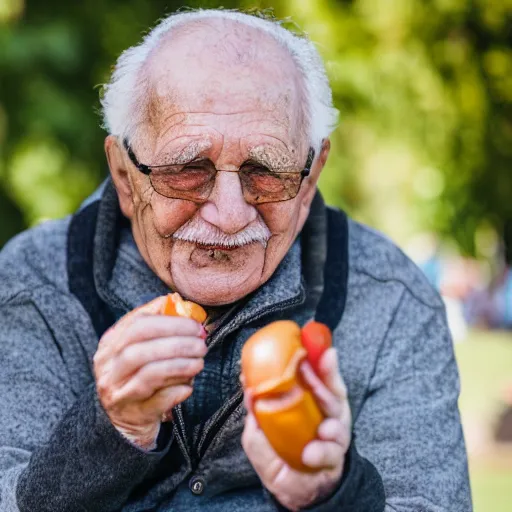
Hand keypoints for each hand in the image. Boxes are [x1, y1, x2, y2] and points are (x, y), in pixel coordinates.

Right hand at [93, 307, 206, 448]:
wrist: (124, 420)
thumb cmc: (139, 374)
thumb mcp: (140, 347)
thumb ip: (156, 325)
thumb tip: (180, 303)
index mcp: (110, 345)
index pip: (137, 325)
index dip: (170, 322)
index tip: (195, 325)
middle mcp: (108, 369)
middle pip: (139, 349)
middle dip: (176, 343)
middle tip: (201, 344)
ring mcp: (118, 393)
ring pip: (148, 374)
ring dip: (180, 365)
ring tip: (199, 362)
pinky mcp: (133, 414)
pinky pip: (157, 401)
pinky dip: (176, 391)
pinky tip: (189, 386)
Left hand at [242, 348, 350, 510]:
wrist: (301, 492)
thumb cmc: (284, 459)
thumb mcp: (262, 440)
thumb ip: (256, 417)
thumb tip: (249, 394)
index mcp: (310, 403)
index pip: (317, 377)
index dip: (318, 360)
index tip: (315, 345)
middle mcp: (325, 413)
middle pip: (330, 390)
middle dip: (322, 377)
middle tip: (309, 368)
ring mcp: (333, 433)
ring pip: (337, 419)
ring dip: (328, 421)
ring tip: (321, 429)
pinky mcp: (336, 455)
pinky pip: (332, 449)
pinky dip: (322, 450)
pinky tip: (312, 453)